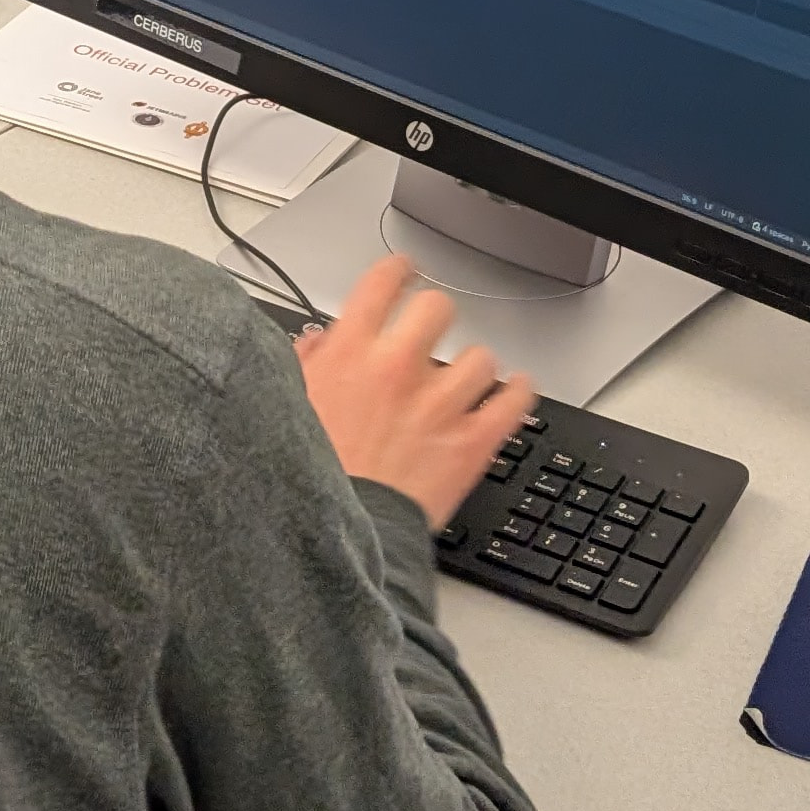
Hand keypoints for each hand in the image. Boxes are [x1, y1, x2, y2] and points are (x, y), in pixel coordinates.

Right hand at [294, 257, 534, 527]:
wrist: (334, 539)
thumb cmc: (310, 479)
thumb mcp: (289, 408)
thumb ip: (305, 366)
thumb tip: (318, 343)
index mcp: (349, 354)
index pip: (383, 283)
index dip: (397, 271)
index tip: (404, 274)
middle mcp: (397, 369)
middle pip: (436, 308)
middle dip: (435, 315)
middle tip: (433, 328)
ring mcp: (439, 406)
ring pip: (479, 358)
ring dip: (473, 366)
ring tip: (467, 377)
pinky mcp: (470, 444)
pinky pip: (513, 402)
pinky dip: (519, 392)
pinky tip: (515, 390)